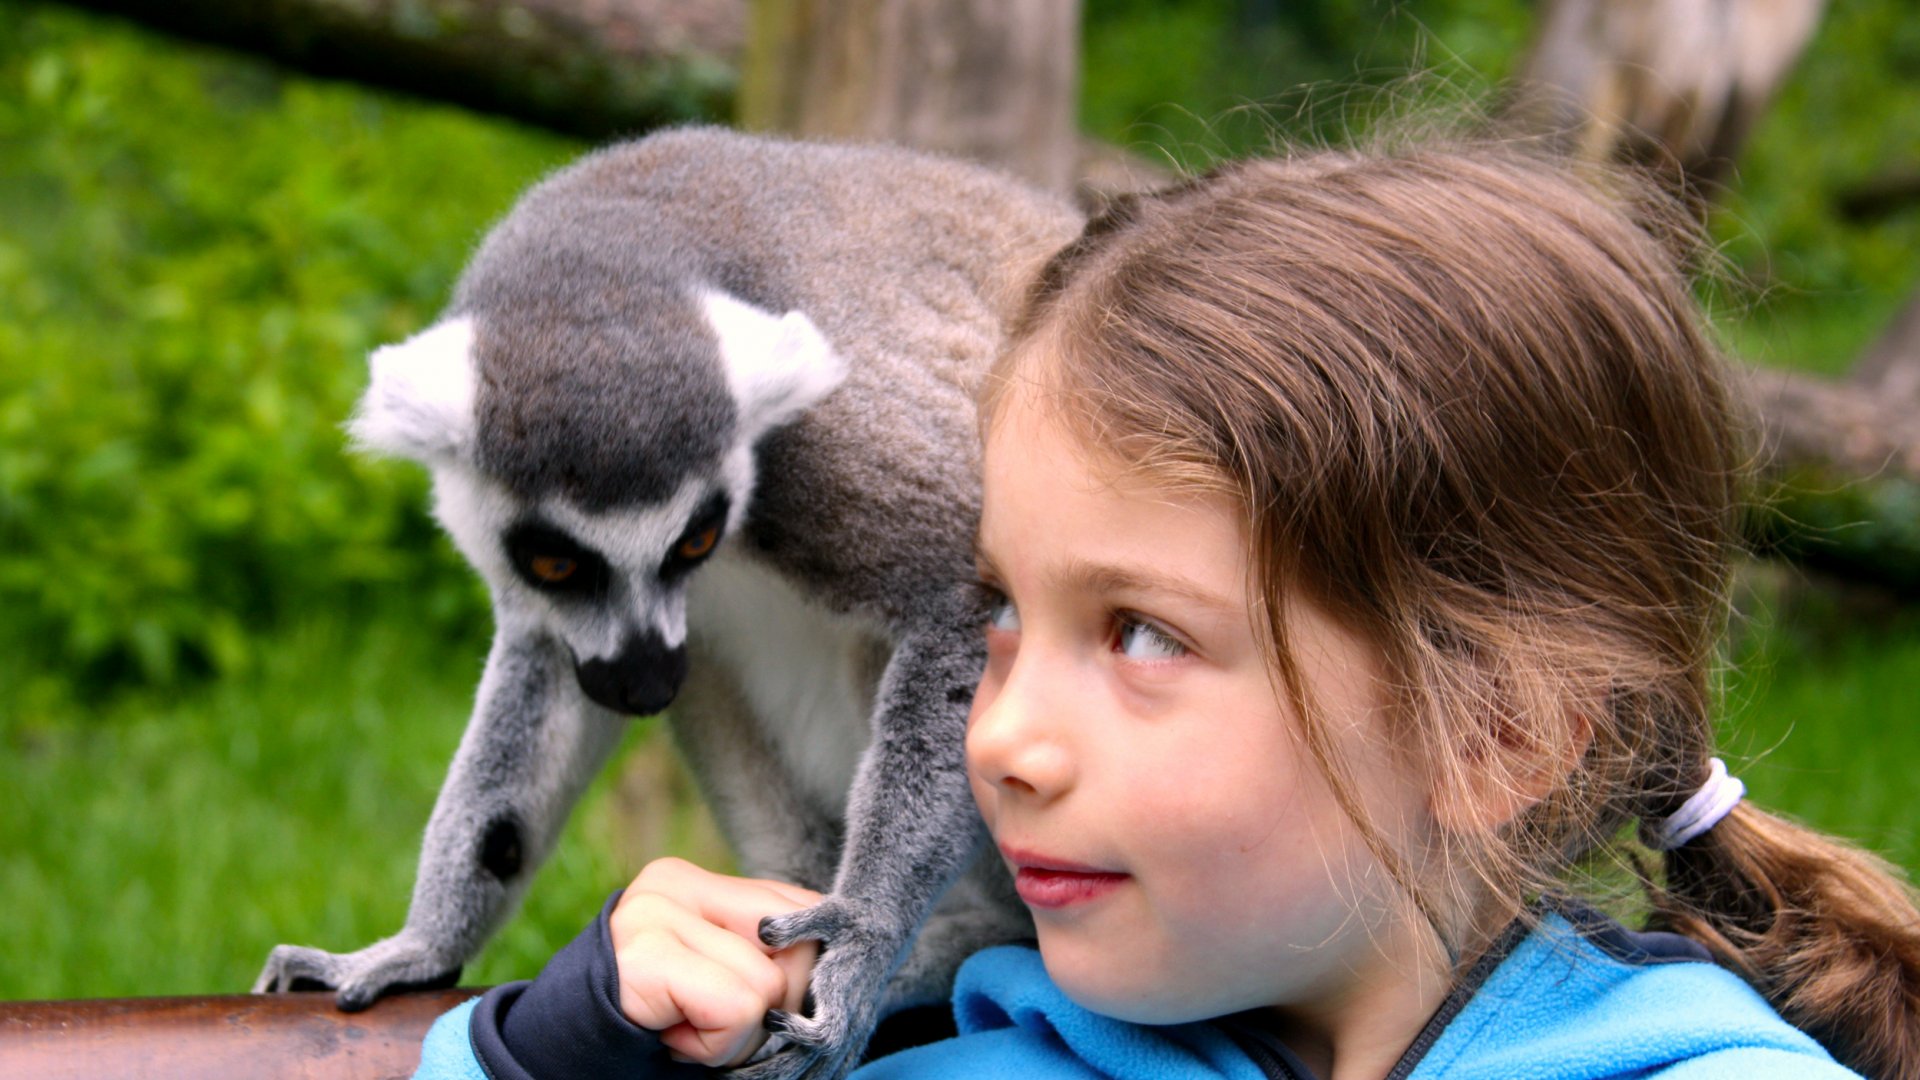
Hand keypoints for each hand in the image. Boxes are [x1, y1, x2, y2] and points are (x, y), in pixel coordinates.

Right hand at [611, 858, 822, 1067]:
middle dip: (771, 1004)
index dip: (797, 974)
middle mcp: (674, 882)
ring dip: (737, 1035)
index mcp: (697, 881)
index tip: (739, 1005)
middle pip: (800, 943)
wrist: (554, 1062)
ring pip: (770, 983)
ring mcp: (653, 914)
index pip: (805, 911)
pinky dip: (717, 1045)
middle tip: (704, 1023)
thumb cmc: (650, 1026)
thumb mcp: (714, 973)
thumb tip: (841, 952)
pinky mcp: (644, 956)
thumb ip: (765, 952)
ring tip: (680, 1031)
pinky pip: (738, 1007)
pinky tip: (670, 1038)